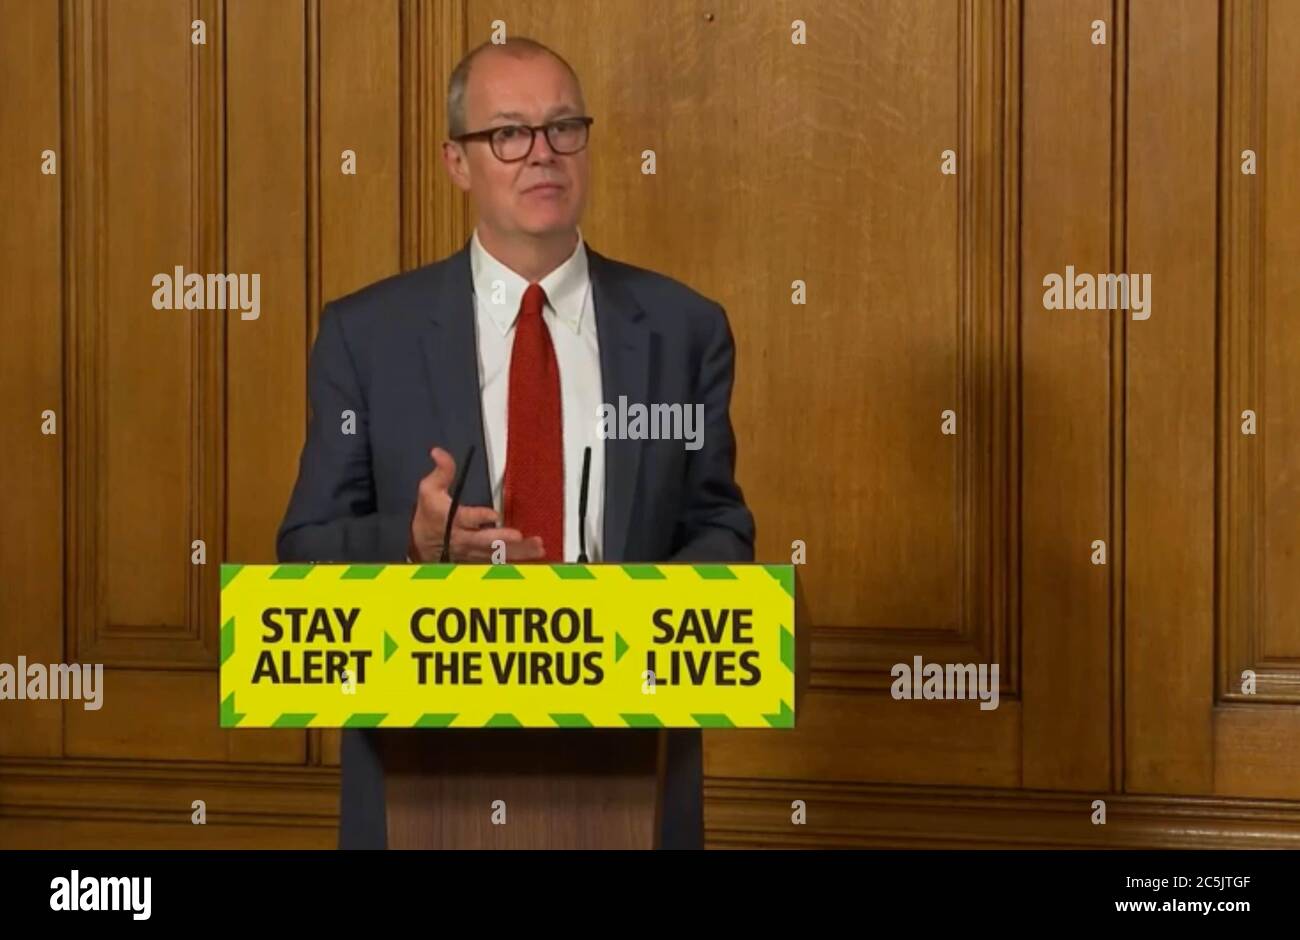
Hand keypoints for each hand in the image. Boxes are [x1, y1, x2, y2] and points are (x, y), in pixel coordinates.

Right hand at [408, 447, 544, 562]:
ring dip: (517, 551)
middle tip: (518, 536)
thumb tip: (440, 452)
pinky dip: (517, 559)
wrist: (421, 545)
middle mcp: (464, 538)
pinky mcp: (480, 559)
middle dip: (501, 539)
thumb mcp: (429, 490)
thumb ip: (441, 472)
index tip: (492, 514)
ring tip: (536, 547)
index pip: (465, 519)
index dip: (478, 517)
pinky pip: (499, 562)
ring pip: (496, 554)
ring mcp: (473, 551)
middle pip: (483, 540)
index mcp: (452, 520)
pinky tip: (534, 555)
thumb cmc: (429, 515)